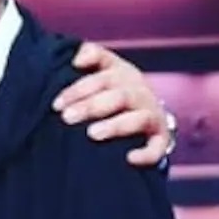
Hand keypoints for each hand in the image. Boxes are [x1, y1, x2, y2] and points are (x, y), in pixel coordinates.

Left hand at [51, 42, 170, 166]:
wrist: (145, 116)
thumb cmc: (107, 94)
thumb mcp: (95, 76)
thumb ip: (82, 65)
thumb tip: (72, 59)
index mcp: (119, 71)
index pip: (102, 67)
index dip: (80, 82)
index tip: (57, 102)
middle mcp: (137, 90)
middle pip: (116, 94)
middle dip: (90, 105)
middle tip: (66, 117)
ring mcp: (151, 113)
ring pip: (137, 118)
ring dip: (115, 126)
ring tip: (92, 134)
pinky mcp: (161, 137)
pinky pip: (157, 146)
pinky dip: (146, 154)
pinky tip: (129, 159)